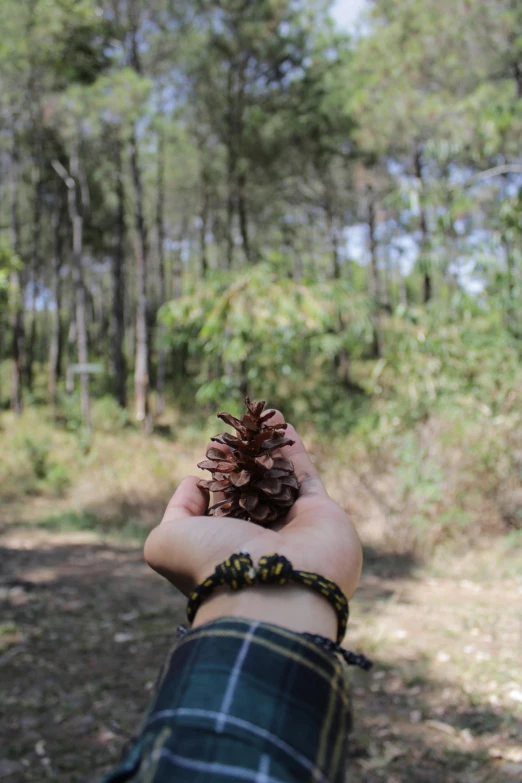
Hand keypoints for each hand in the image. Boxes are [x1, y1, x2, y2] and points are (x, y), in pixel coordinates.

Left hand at [144, 412, 361, 638]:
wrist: (274, 589)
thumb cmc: (214, 565)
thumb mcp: (167, 541)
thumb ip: (176, 511)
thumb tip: (195, 484)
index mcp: (225, 549)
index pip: (219, 508)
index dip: (215, 478)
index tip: (211, 451)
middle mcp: (259, 539)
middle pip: (251, 489)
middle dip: (243, 459)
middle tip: (235, 431)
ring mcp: (291, 526)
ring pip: (277, 477)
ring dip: (268, 447)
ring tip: (259, 415)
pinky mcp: (320, 513)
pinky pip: (303, 474)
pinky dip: (293, 447)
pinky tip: (280, 419)